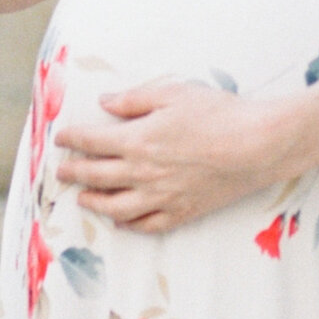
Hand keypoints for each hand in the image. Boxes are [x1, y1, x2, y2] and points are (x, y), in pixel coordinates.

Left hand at [55, 83, 290, 233]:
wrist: (257, 145)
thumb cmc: (218, 113)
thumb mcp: (174, 94)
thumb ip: (135, 100)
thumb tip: (105, 103)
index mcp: (138, 140)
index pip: (92, 141)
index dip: (72, 139)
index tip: (61, 138)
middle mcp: (143, 173)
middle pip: (97, 176)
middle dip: (74, 172)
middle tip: (62, 170)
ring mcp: (162, 197)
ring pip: (116, 207)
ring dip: (94, 202)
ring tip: (83, 198)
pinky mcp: (182, 212)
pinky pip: (147, 225)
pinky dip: (128, 225)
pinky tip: (121, 221)